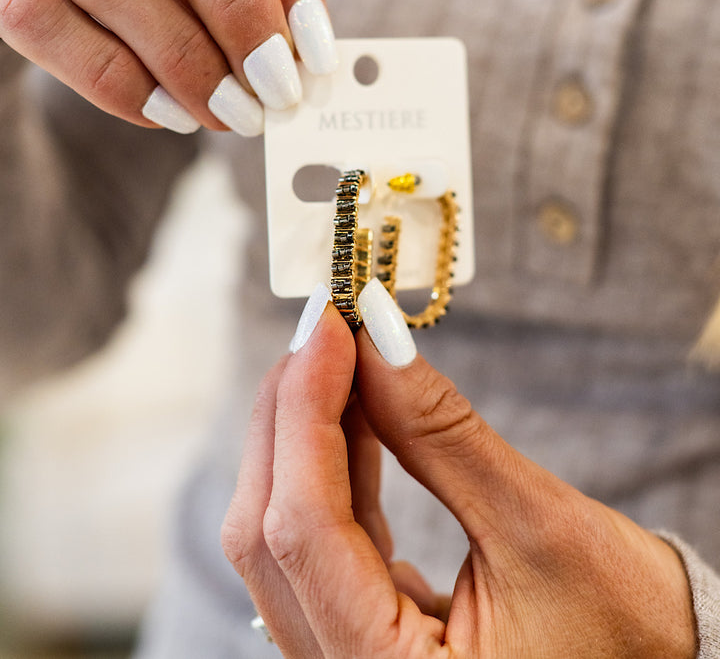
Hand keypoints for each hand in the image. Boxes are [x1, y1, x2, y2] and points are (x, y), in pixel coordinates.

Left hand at [223, 280, 696, 657]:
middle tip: (329, 330)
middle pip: (270, 531)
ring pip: (284, 532)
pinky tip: (355, 411)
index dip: (306, 411)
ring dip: (307, 434)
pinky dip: (332, 467)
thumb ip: (441, 435)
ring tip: (342, 357)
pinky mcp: (362, 630)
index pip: (304, 526)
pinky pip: (320, 538)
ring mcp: (347, 657)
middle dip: (292, 414)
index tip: (330, 327)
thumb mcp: (538, 525)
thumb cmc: (621, 628)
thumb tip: (377, 344)